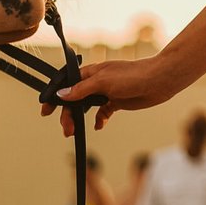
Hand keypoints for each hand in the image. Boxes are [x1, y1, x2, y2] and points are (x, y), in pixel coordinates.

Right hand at [43, 54, 181, 134]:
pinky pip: (103, 112)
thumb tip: (61, 95)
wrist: (159, 80)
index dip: (55, 96)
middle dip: (67, 114)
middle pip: (74, 98)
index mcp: (91, 72)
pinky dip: (99, 119)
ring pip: (86, 107)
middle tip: (66, 129)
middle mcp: (97, 81)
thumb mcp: (103, 82)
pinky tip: (99, 126)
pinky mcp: (118, 101)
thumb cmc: (133, 75)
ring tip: (74, 131)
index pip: (67, 83)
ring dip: (79, 118)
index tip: (46, 110)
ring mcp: (107, 92)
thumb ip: (81, 90)